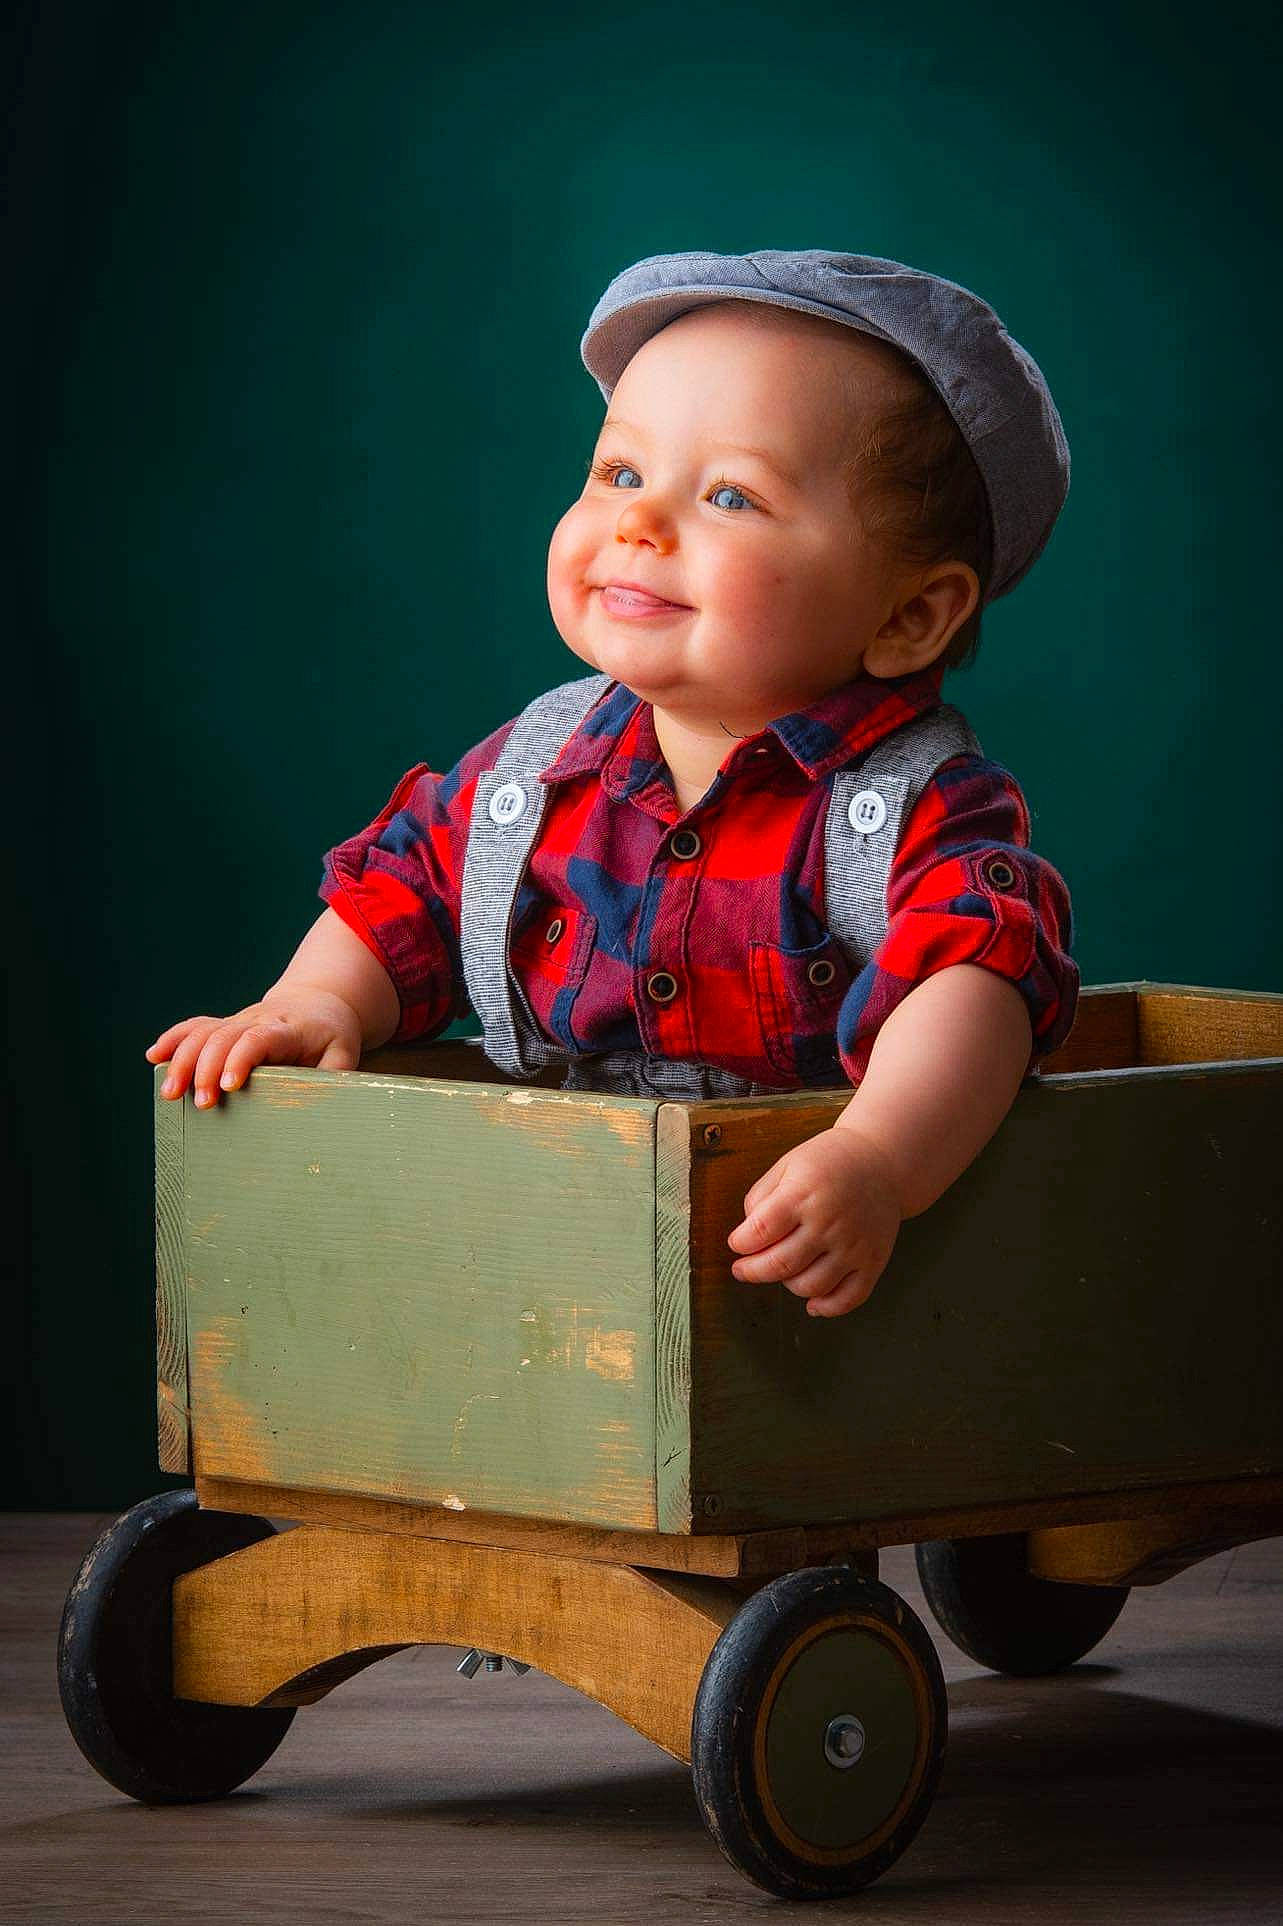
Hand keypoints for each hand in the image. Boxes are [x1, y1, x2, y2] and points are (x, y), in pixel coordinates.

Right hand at [145, 988, 363, 1108]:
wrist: (320, 1003)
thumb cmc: (332, 1036)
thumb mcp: (344, 1054)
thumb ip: (335, 1077)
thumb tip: (323, 1105)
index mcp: (287, 1028)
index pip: (258, 1038)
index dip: (239, 1059)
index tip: (228, 1086)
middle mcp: (258, 1021)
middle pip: (224, 1037)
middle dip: (206, 1069)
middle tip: (200, 1104)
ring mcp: (238, 1022)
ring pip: (204, 1032)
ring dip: (183, 1060)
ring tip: (170, 1093)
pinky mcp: (226, 1025)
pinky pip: (196, 1027)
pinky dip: (174, 1039)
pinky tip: (154, 1056)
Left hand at [726, 1123, 903, 1317]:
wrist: (882, 1162)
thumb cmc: (829, 1162)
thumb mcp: (787, 1165)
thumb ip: (760, 1198)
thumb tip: (746, 1237)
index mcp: (804, 1194)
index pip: (760, 1231)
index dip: (741, 1243)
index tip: (737, 1244)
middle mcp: (830, 1222)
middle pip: (781, 1264)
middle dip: (753, 1271)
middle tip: (743, 1269)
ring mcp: (853, 1245)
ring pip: (810, 1286)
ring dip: (787, 1285)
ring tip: (782, 1271)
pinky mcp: (872, 1261)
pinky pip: (848, 1298)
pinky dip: (826, 1307)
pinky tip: (811, 1302)